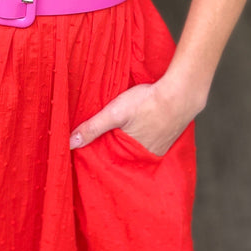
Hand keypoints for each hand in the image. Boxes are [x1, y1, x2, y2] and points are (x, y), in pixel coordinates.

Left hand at [69, 80, 200, 155]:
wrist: (180, 94)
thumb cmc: (147, 102)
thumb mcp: (115, 112)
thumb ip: (93, 127)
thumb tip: (70, 143)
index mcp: (133, 154)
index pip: (111, 157)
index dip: (101, 151)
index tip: (89, 147)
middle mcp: (148, 155)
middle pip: (126, 152)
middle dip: (115, 147)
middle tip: (105, 136)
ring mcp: (160, 147)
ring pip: (139, 145)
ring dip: (130, 139)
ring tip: (122, 130)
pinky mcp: (168, 136)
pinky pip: (152, 139)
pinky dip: (144, 134)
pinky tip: (141, 124)